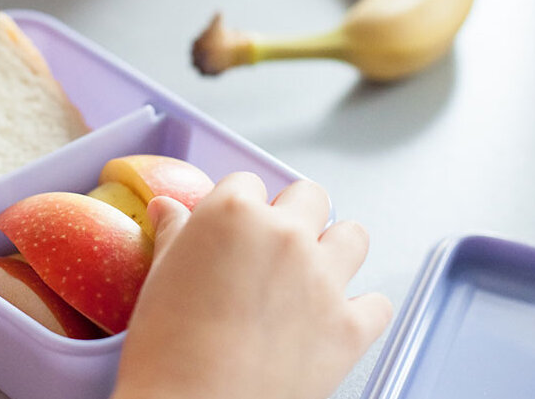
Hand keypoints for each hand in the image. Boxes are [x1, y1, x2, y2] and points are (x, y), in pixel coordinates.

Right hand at [112, 174, 392, 398]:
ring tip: (313, 276)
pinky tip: (335, 323)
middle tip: (274, 250)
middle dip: (295, 216)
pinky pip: (377, 304)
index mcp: (233, 215)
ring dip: (336, 250)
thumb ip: (174, 236)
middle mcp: (286, 236)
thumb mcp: (158, 281)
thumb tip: (170, 209)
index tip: (233, 233)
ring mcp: (325, 280)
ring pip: (354, 236)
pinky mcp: (350, 327)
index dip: (238, 208)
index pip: (247, 183)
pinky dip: (360, 312)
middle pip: (309, 197)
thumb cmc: (165, 351)